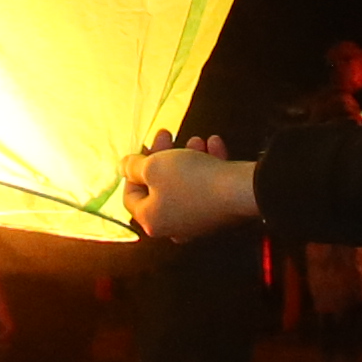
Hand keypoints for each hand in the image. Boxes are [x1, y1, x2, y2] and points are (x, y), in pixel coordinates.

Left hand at [122, 136, 257, 240]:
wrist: (239, 190)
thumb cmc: (190, 178)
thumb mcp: (154, 166)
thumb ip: (134, 166)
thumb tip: (122, 167)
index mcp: (151, 220)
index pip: (131, 196)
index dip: (133, 170)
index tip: (143, 149)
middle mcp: (172, 227)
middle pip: (159, 188)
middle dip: (164, 157)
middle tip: (167, 134)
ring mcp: (196, 222)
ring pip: (184, 185)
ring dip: (188, 158)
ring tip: (197, 139)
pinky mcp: (217, 214)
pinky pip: (205, 188)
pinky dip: (207, 167)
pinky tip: (214, 146)